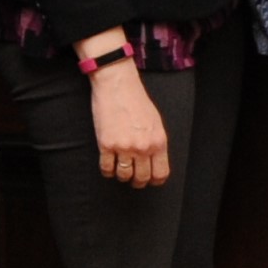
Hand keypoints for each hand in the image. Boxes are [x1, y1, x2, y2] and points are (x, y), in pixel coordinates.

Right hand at [87, 57, 170, 188]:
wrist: (117, 86)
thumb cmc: (136, 101)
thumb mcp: (155, 122)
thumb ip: (156, 142)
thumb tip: (154, 160)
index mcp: (158, 142)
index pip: (161, 173)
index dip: (155, 181)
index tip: (150, 181)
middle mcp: (143, 148)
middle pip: (142, 178)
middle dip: (137, 181)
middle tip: (133, 178)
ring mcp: (124, 147)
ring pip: (124, 176)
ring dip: (122, 176)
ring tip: (120, 170)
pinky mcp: (106, 145)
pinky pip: (107, 168)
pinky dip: (107, 171)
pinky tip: (108, 165)